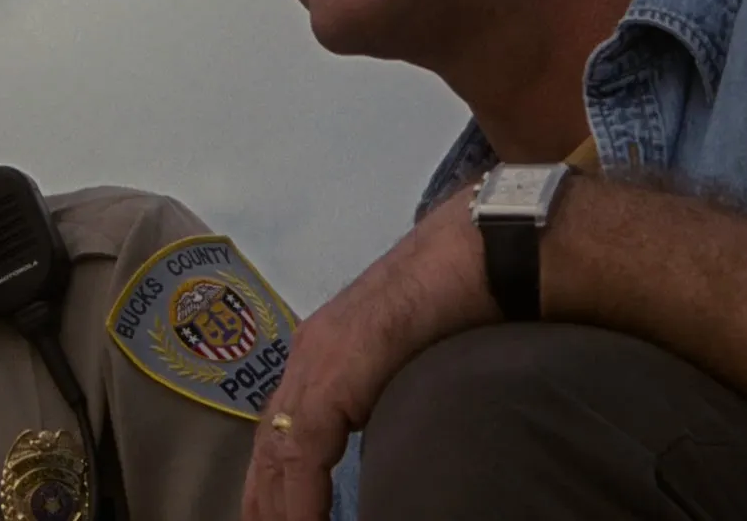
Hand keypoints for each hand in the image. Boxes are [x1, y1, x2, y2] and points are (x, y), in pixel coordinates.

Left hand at [240, 183, 496, 520]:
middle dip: (262, 497)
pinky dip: (298, 494)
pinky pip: (302, 447)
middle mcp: (310, 353)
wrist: (484, 251)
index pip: (284, 426)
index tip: (270, 515)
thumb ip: (387, 391)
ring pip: (276, 449)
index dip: (274, 476)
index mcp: (326, 350)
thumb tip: (390, 429)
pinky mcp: (336, 373)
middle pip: (269, 442)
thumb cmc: (467, 297)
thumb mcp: (412, 358)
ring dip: (274, 503)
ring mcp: (318, 360)